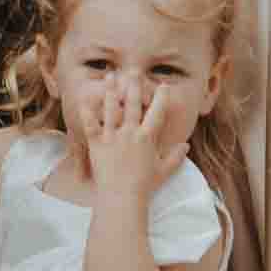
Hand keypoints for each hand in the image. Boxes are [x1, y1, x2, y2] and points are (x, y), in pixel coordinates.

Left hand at [70, 67, 198, 187]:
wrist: (121, 199)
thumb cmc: (144, 187)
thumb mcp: (163, 171)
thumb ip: (175, 157)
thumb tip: (186, 146)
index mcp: (147, 138)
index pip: (157, 113)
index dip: (160, 98)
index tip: (162, 85)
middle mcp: (130, 134)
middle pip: (132, 104)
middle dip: (133, 85)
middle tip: (133, 71)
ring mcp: (112, 138)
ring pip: (110, 109)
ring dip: (110, 90)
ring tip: (110, 76)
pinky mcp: (96, 144)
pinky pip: (91, 124)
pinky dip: (87, 111)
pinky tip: (84, 98)